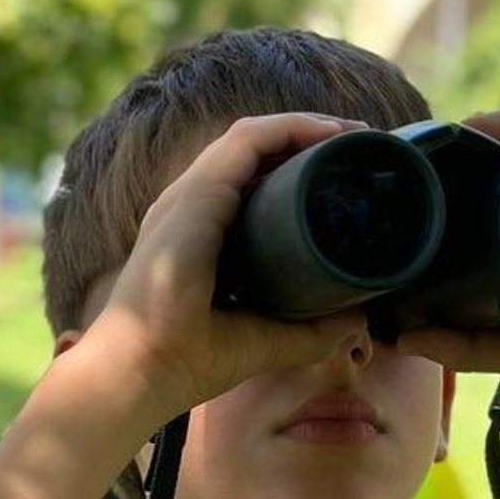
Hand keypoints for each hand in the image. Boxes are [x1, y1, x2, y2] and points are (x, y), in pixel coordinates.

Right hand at [85, 113, 377, 420]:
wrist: (139, 372)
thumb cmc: (185, 361)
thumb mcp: (266, 341)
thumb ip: (311, 331)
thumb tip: (359, 319)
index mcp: (199, 233)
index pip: (250, 182)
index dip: (297, 169)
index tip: (346, 174)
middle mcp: (191, 205)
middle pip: (255, 154)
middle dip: (309, 141)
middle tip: (360, 147)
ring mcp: (190, 194)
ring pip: (254, 137)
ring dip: (307, 127)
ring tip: (354, 132)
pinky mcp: (197, 193)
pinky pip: (248, 139)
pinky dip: (290, 128)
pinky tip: (328, 133)